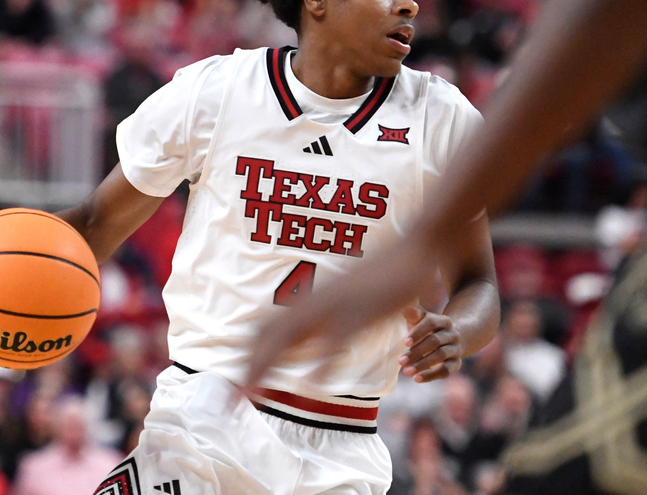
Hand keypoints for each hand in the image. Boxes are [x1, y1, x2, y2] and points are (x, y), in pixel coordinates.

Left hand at [245, 237, 444, 391]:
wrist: (414, 247)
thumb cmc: (383, 273)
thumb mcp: (345, 297)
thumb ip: (324, 317)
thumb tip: (305, 339)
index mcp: (312, 300)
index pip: (266, 327)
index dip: (247, 353)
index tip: (234, 383)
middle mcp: (316, 302)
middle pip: (269, 334)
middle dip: (248, 367)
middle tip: (232, 400)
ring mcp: (337, 305)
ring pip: (291, 336)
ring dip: (268, 366)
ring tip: (252, 395)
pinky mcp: (362, 310)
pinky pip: (337, 340)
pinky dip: (322, 364)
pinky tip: (312, 386)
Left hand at [399, 304, 462, 382]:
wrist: (450, 341)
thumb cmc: (428, 329)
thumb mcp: (422, 320)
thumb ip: (414, 314)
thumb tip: (405, 309)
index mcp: (444, 321)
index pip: (431, 322)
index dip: (418, 332)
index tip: (404, 342)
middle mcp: (453, 334)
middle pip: (435, 341)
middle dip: (416, 351)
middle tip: (400, 361)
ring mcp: (456, 349)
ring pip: (440, 356)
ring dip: (422, 364)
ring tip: (406, 371)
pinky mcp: (456, 364)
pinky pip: (446, 370)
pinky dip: (431, 375)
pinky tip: (417, 379)